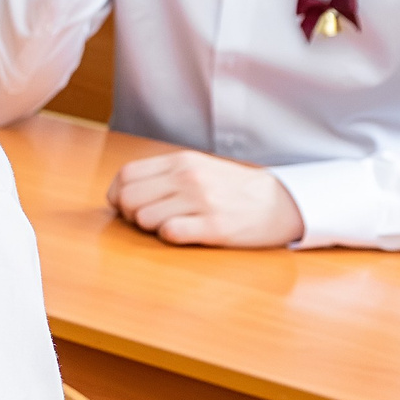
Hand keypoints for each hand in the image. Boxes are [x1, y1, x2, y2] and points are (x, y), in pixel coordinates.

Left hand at [107, 149, 303, 246]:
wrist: (281, 202)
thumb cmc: (233, 189)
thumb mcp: (198, 168)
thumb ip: (163, 176)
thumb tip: (121, 193)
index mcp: (181, 162)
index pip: (126, 175)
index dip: (118, 195)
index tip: (125, 206)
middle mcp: (188, 177)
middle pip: (128, 198)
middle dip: (130, 214)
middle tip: (148, 220)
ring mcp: (201, 201)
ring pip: (144, 218)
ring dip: (151, 228)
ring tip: (171, 225)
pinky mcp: (214, 226)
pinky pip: (169, 234)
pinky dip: (170, 237)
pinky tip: (185, 233)